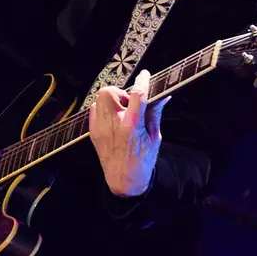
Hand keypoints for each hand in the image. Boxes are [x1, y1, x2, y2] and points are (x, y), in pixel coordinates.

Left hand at [90, 70, 169, 196]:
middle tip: (129, 103)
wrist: (123, 180)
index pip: (137, 96)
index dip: (142, 82)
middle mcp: (113, 124)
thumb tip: (163, 96)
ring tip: (121, 111)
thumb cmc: (143, 160)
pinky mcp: (93, 131)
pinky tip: (113, 118)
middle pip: (108, 92)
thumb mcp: (155, 137)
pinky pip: (94, 109)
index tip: (145, 75)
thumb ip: (155, 114)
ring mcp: (100, 128)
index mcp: (132, 126)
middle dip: (120, 93)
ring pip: (99, 99)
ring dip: (111, 100)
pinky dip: (103, 109)